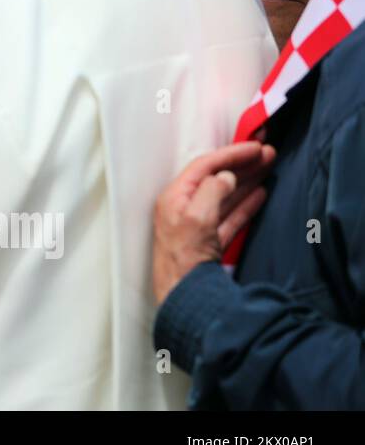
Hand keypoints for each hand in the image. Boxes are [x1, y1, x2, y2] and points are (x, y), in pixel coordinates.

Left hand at [152, 140, 275, 302]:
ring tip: (269, 168)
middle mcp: (184, 208)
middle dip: (242, 165)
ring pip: (226, 196)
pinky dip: (246, 205)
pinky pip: (230, 216)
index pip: (204, 166)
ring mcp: (197, 225)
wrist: (185, 297)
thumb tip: (225, 177)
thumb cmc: (184, 258)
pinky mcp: (210, 242)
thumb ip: (212, 192)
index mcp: (175, 197)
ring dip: (247, 181)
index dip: (230, 154)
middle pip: (216, 179)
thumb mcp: (197, 218)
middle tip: (268, 154)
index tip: (254, 147)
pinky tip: (260, 194)